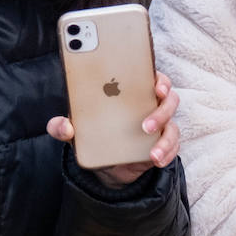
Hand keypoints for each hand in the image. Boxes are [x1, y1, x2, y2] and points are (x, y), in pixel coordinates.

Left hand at [47, 70, 180, 188]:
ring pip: (172, 124)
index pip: (151, 75)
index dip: (157, 78)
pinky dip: (167, 153)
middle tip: (145, 125)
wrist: (105, 160)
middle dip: (162, 110)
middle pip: (168, 98)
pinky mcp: (162, 143)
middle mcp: (149, 103)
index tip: (156, 86)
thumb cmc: (93, 131)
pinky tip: (156, 159)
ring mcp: (159, 123)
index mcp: (131, 89)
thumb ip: (63, 126)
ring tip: (152, 152)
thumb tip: (63, 127)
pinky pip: (173, 146)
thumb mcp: (76, 129)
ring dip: (165, 137)